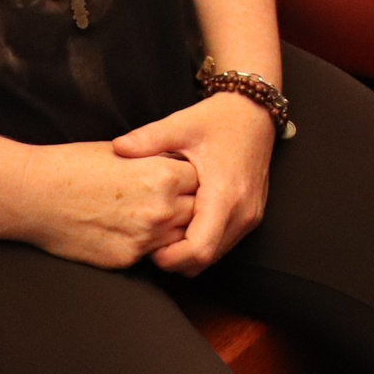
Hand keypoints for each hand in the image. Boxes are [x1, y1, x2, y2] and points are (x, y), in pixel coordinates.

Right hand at [11, 139, 199, 267]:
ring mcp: (146, 238)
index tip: (182, 178)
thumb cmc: (75, 165)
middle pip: (196, 211)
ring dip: (172, 228)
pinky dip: (147, 244)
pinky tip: (130, 230)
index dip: (191, 178)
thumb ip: (155, 163)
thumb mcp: (124, 153)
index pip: (200, 179)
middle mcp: (161, 209)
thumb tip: (175, 168)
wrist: (36, 196)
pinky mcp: (127, 259)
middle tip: (174, 199)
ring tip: (152, 216)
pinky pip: (151, 253)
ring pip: (178, 237)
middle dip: (189, 205)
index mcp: (163, 175)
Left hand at [113, 92, 273, 274]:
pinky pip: (224, 243)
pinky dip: (203, 243)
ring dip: (189, 253)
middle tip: (152, 243)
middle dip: (176, 260)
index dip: (171, 258)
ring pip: (215, 256)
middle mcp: (242, 212)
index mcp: (225, 194)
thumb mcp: (182, 124)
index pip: (199, 249)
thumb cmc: (220, 118)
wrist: (256, 112)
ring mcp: (250, 216)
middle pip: (205, 260)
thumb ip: (148, 139)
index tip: (149, 249)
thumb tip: (117, 147)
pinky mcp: (251, 216)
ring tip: (166, 233)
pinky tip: (185, 223)